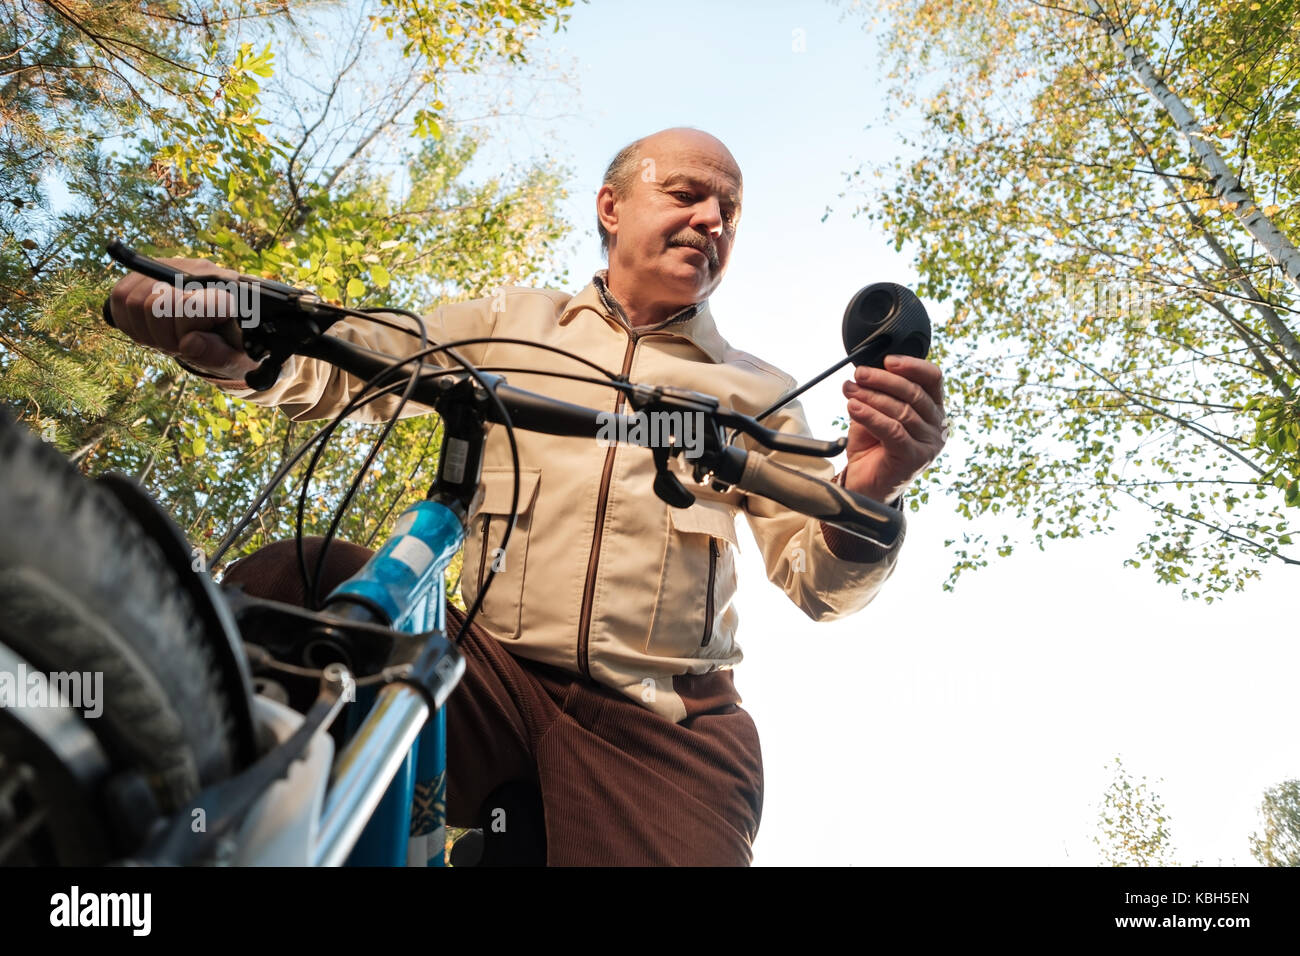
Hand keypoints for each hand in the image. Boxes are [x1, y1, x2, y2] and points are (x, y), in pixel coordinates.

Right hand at [107, 257, 260, 379]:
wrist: (231, 327)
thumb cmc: (235, 347)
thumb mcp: (236, 361)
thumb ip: (218, 355)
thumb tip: (189, 343)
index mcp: (230, 292)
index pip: (189, 304)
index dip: (182, 333)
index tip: (192, 344)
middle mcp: (201, 270)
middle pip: (153, 303)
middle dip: (161, 336)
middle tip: (178, 345)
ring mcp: (174, 266)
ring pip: (130, 298)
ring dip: (144, 330)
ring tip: (168, 338)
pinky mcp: (151, 269)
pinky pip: (119, 294)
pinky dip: (127, 320)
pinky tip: (150, 329)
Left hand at [840, 354, 946, 503]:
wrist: (866, 485)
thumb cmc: (874, 447)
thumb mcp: (876, 413)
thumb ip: (878, 394)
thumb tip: (866, 371)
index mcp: (933, 410)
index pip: (932, 379)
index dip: (912, 365)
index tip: (887, 360)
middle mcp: (937, 426)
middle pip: (914, 392)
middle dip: (882, 380)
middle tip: (859, 375)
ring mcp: (929, 444)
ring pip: (901, 411)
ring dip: (871, 396)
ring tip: (850, 390)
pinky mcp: (914, 458)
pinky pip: (892, 430)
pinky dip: (870, 416)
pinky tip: (853, 408)